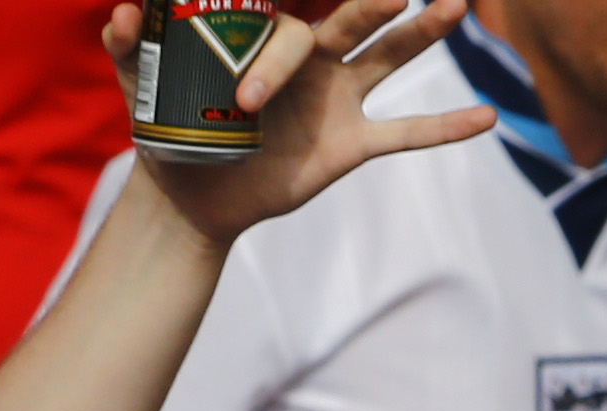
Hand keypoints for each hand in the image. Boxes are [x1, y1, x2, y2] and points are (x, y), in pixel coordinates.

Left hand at [111, 0, 495, 244]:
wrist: (192, 195)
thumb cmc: (173, 130)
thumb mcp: (148, 94)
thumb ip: (132, 54)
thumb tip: (118, 16)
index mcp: (273, 44)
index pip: (288, 33)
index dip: (271, 60)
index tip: (247, 95)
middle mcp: (316, 61)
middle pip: (356, 22)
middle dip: (377, 2)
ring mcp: (340, 99)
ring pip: (391, 59)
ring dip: (423, 34)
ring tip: (456, 6)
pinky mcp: (351, 144)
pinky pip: (405, 134)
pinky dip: (444, 128)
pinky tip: (488, 119)